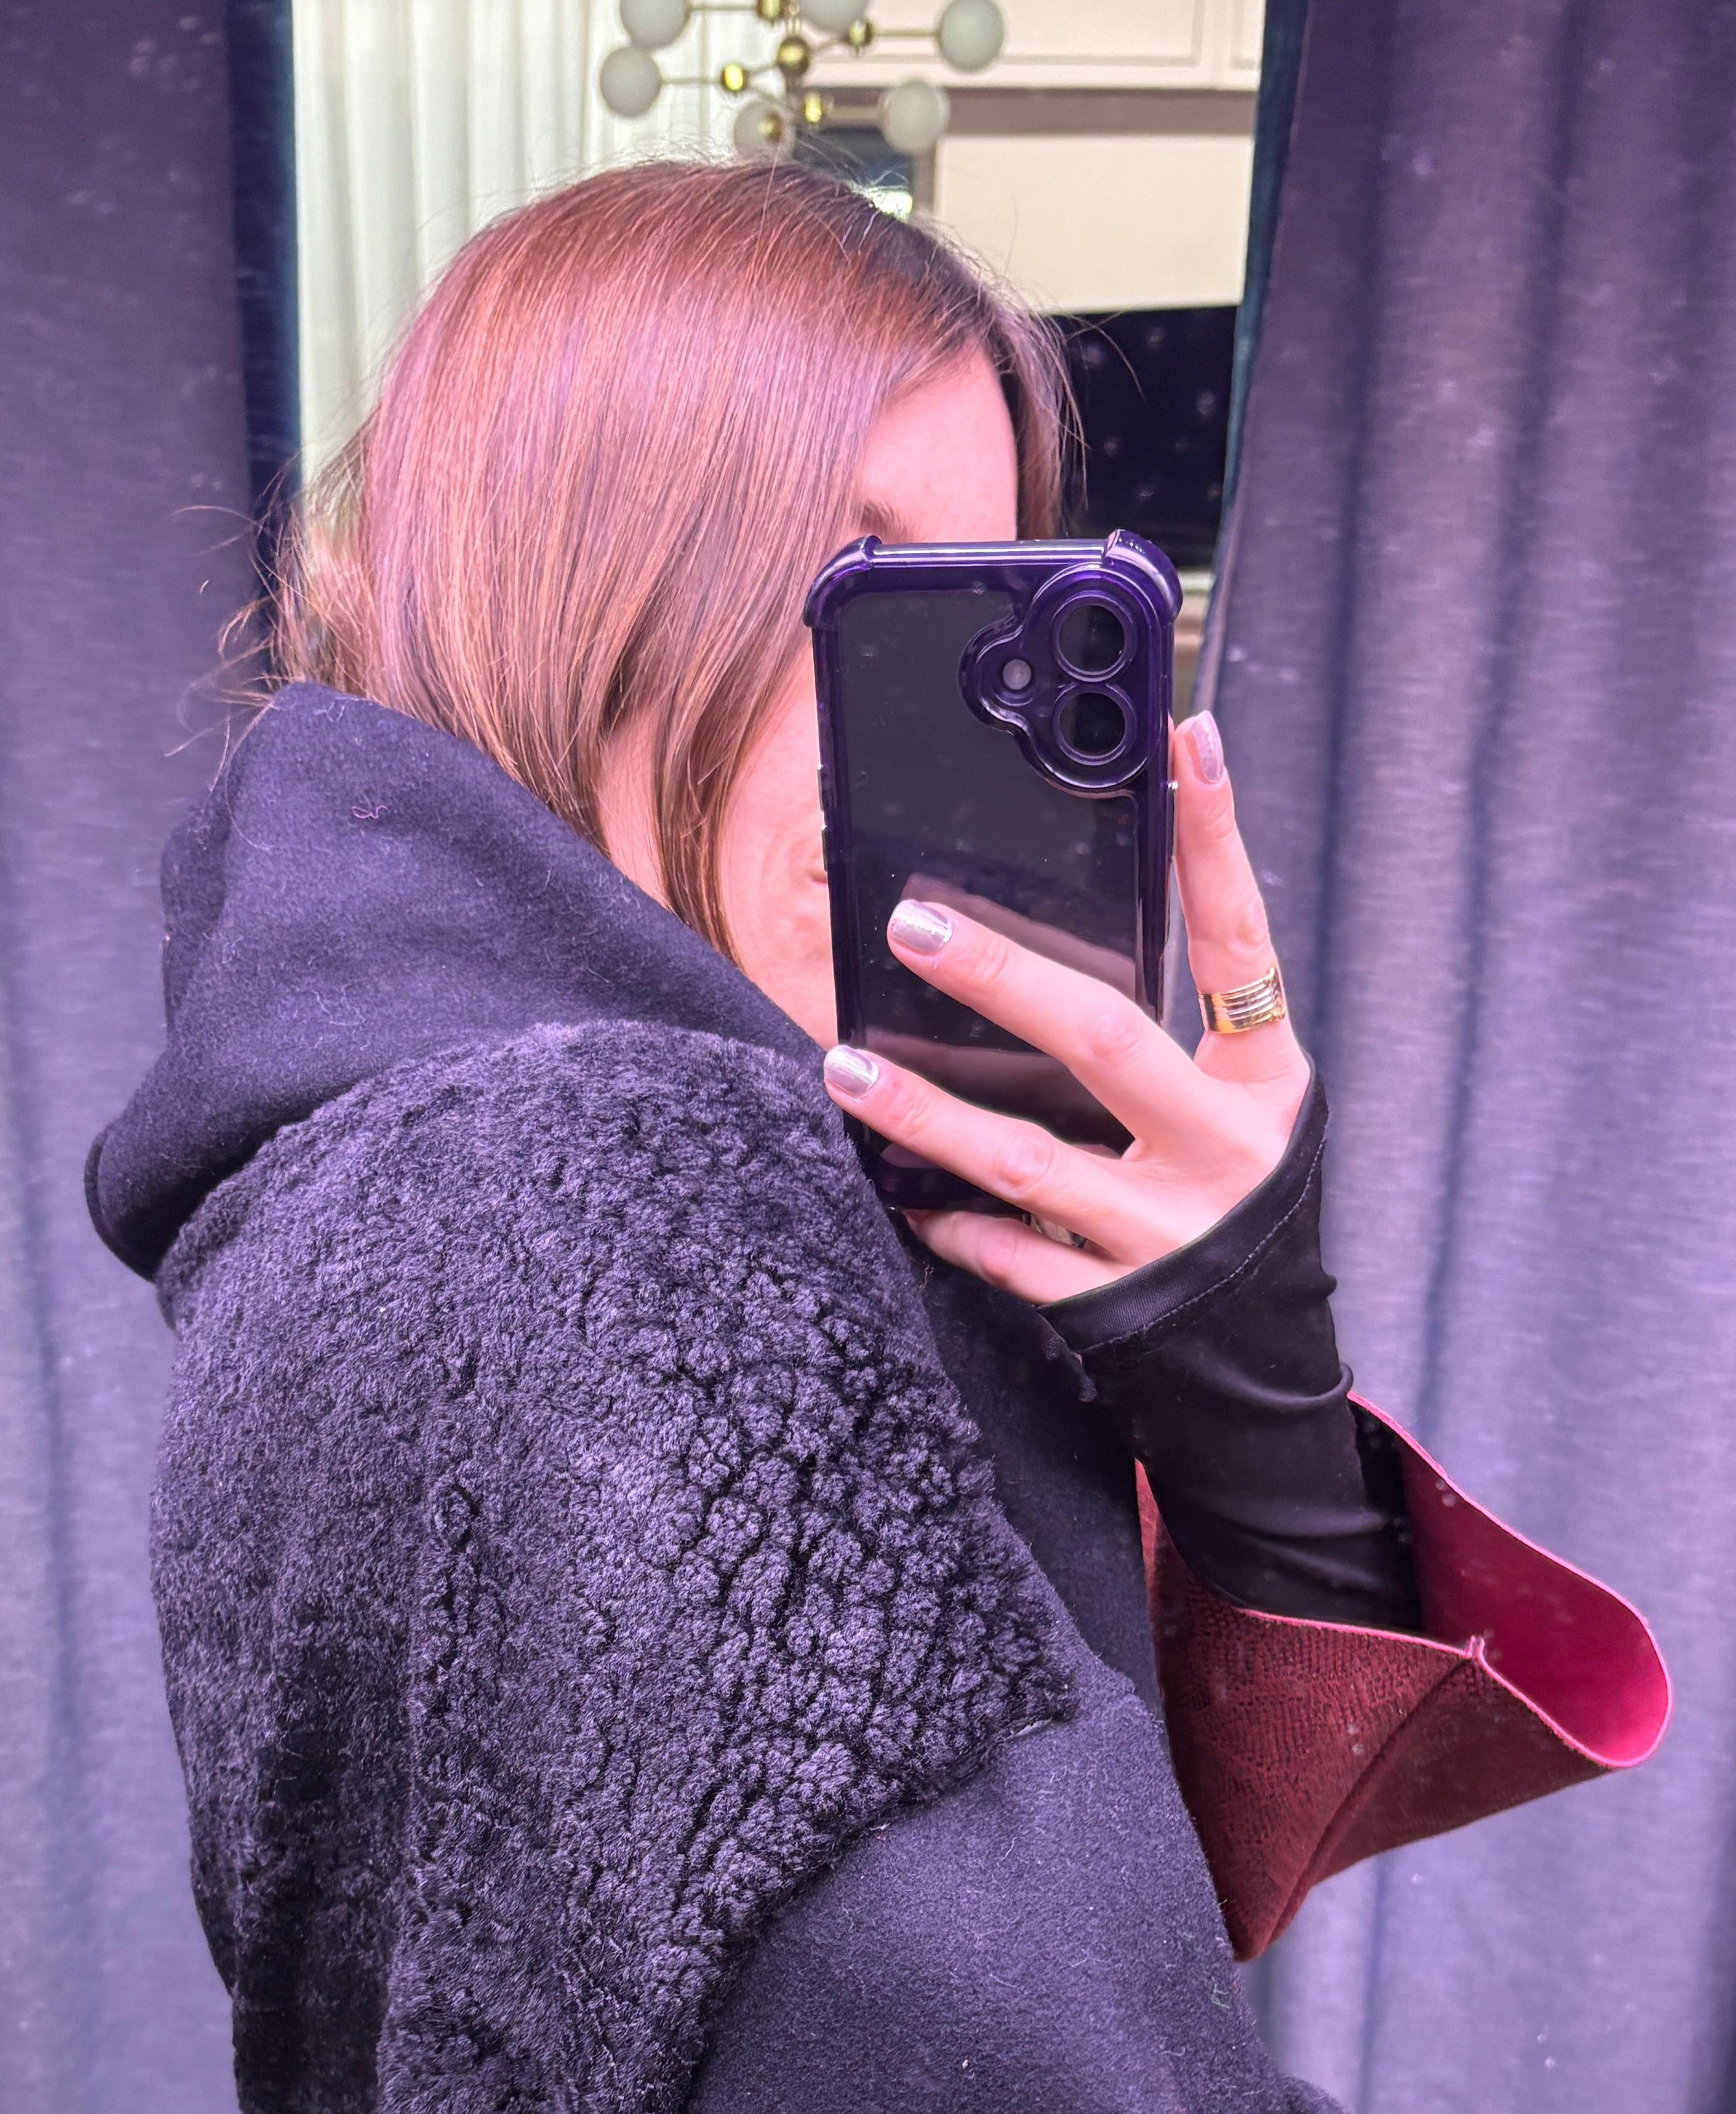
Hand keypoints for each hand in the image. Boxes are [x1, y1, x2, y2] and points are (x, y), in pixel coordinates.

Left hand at [820, 713, 1311, 1306]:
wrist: (1260, 1371)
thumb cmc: (1236, 1210)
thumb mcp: (1239, 1112)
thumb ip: (1176, 1034)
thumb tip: (1060, 933)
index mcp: (1266, 1085)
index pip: (1241, 942)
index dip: (1217, 841)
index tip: (1185, 742)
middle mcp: (1224, 1152)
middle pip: (1104, 1039)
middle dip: (1002, 977)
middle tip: (912, 926)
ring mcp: (1167, 1235)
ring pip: (1029, 1160)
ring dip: (930, 1113)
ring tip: (847, 1067)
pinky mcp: (1116, 1308)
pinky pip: (1015, 1258)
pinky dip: (954, 1226)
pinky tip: (898, 1193)